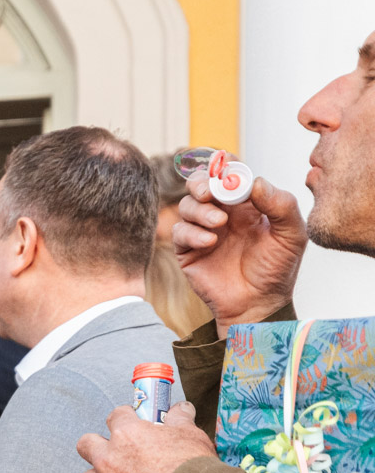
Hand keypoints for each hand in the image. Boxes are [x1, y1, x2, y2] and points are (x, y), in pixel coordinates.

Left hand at [78, 403, 217, 472]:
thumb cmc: (193, 469)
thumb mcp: (191, 435)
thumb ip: (179, 419)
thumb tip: (181, 408)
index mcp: (126, 434)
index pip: (115, 416)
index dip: (125, 419)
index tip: (132, 423)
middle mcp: (108, 459)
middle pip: (86, 444)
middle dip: (98, 445)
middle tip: (115, 452)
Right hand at [173, 171, 306, 328]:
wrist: (259, 304)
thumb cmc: (278, 270)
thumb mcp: (291, 234)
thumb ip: (280, 205)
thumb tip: (256, 182)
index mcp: (248, 205)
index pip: (231, 176)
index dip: (226, 168)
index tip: (228, 170)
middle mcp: (223, 214)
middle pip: (201, 185)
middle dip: (201, 183)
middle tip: (208, 191)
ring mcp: (204, 231)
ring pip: (187, 206)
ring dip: (200, 210)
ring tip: (219, 224)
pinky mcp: (188, 251)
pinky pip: (180, 232)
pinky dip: (192, 232)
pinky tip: (210, 242)